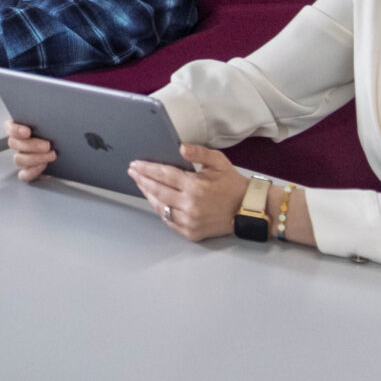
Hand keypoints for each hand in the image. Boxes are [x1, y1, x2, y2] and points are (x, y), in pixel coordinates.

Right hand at [6, 120, 55, 183]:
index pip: (9, 127)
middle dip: (31, 145)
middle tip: (47, 145)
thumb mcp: (52, 121)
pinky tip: (44, 165)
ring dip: (35, 158)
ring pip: (19, 159)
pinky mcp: (27, 171)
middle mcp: (18, 143)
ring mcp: (21, 158)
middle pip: (14, 144)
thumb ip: (46, 118)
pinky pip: (24, 175)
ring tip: (51, 155)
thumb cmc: (58, 132)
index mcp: (20, 127)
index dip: (15, 130)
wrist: (68, 150)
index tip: (27, 131)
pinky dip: (33, 171)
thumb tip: (52, 115)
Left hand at [128, 143, 245, 240]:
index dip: (147, 169)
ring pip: (160, 207)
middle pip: (157, 191)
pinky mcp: (191, 232)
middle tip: (133, 172)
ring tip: (141, 185)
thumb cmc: (232, 185)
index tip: (136, 165)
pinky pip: (169, 220)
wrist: (247, 209)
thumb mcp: (219, 162)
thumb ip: (199, 153)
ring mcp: (189, 221)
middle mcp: (190, 205)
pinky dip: (161, 210)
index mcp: (195, 186)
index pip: (164, 175)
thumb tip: (181, 147)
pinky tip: (156, 201)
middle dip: (142, 180)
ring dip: (148, 195)